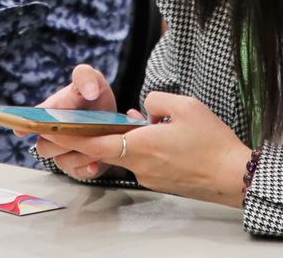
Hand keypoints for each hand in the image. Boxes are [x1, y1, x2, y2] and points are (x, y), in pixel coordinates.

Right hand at [26, 63, 119, 177]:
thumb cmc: (95, 97)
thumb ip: (85, 76)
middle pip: (44, 146)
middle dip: (61, 141)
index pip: (29, 121)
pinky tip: (95, 162)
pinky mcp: (77, 167)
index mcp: (48, 112)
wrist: (114, 119)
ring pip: (60, 162)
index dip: (22, 126)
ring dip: (76, 155)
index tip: (20, 130)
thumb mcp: (93, 79)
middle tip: (78, 132)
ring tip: (95, 145)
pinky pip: (77, 173)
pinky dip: (86, 168)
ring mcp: (63, 153)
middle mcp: (51, 135)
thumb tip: (88, 91)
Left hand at [42, 91, 252, 206]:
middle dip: (90, 138)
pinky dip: (140, 147)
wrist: (233, 176)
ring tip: (140, 121)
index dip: (70, 138)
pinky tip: (158, 134)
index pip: (96, 144)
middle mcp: (140, 165)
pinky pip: (142, 160)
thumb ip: (156, 100)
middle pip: (107, 149)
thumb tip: (144, 109)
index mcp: (142, 146)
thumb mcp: (185, 106)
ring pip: (127, 153)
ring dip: (123, 139)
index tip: (49, 133)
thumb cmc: (212, 142)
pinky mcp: (161, 181)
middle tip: (68, 129)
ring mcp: (150, 176)